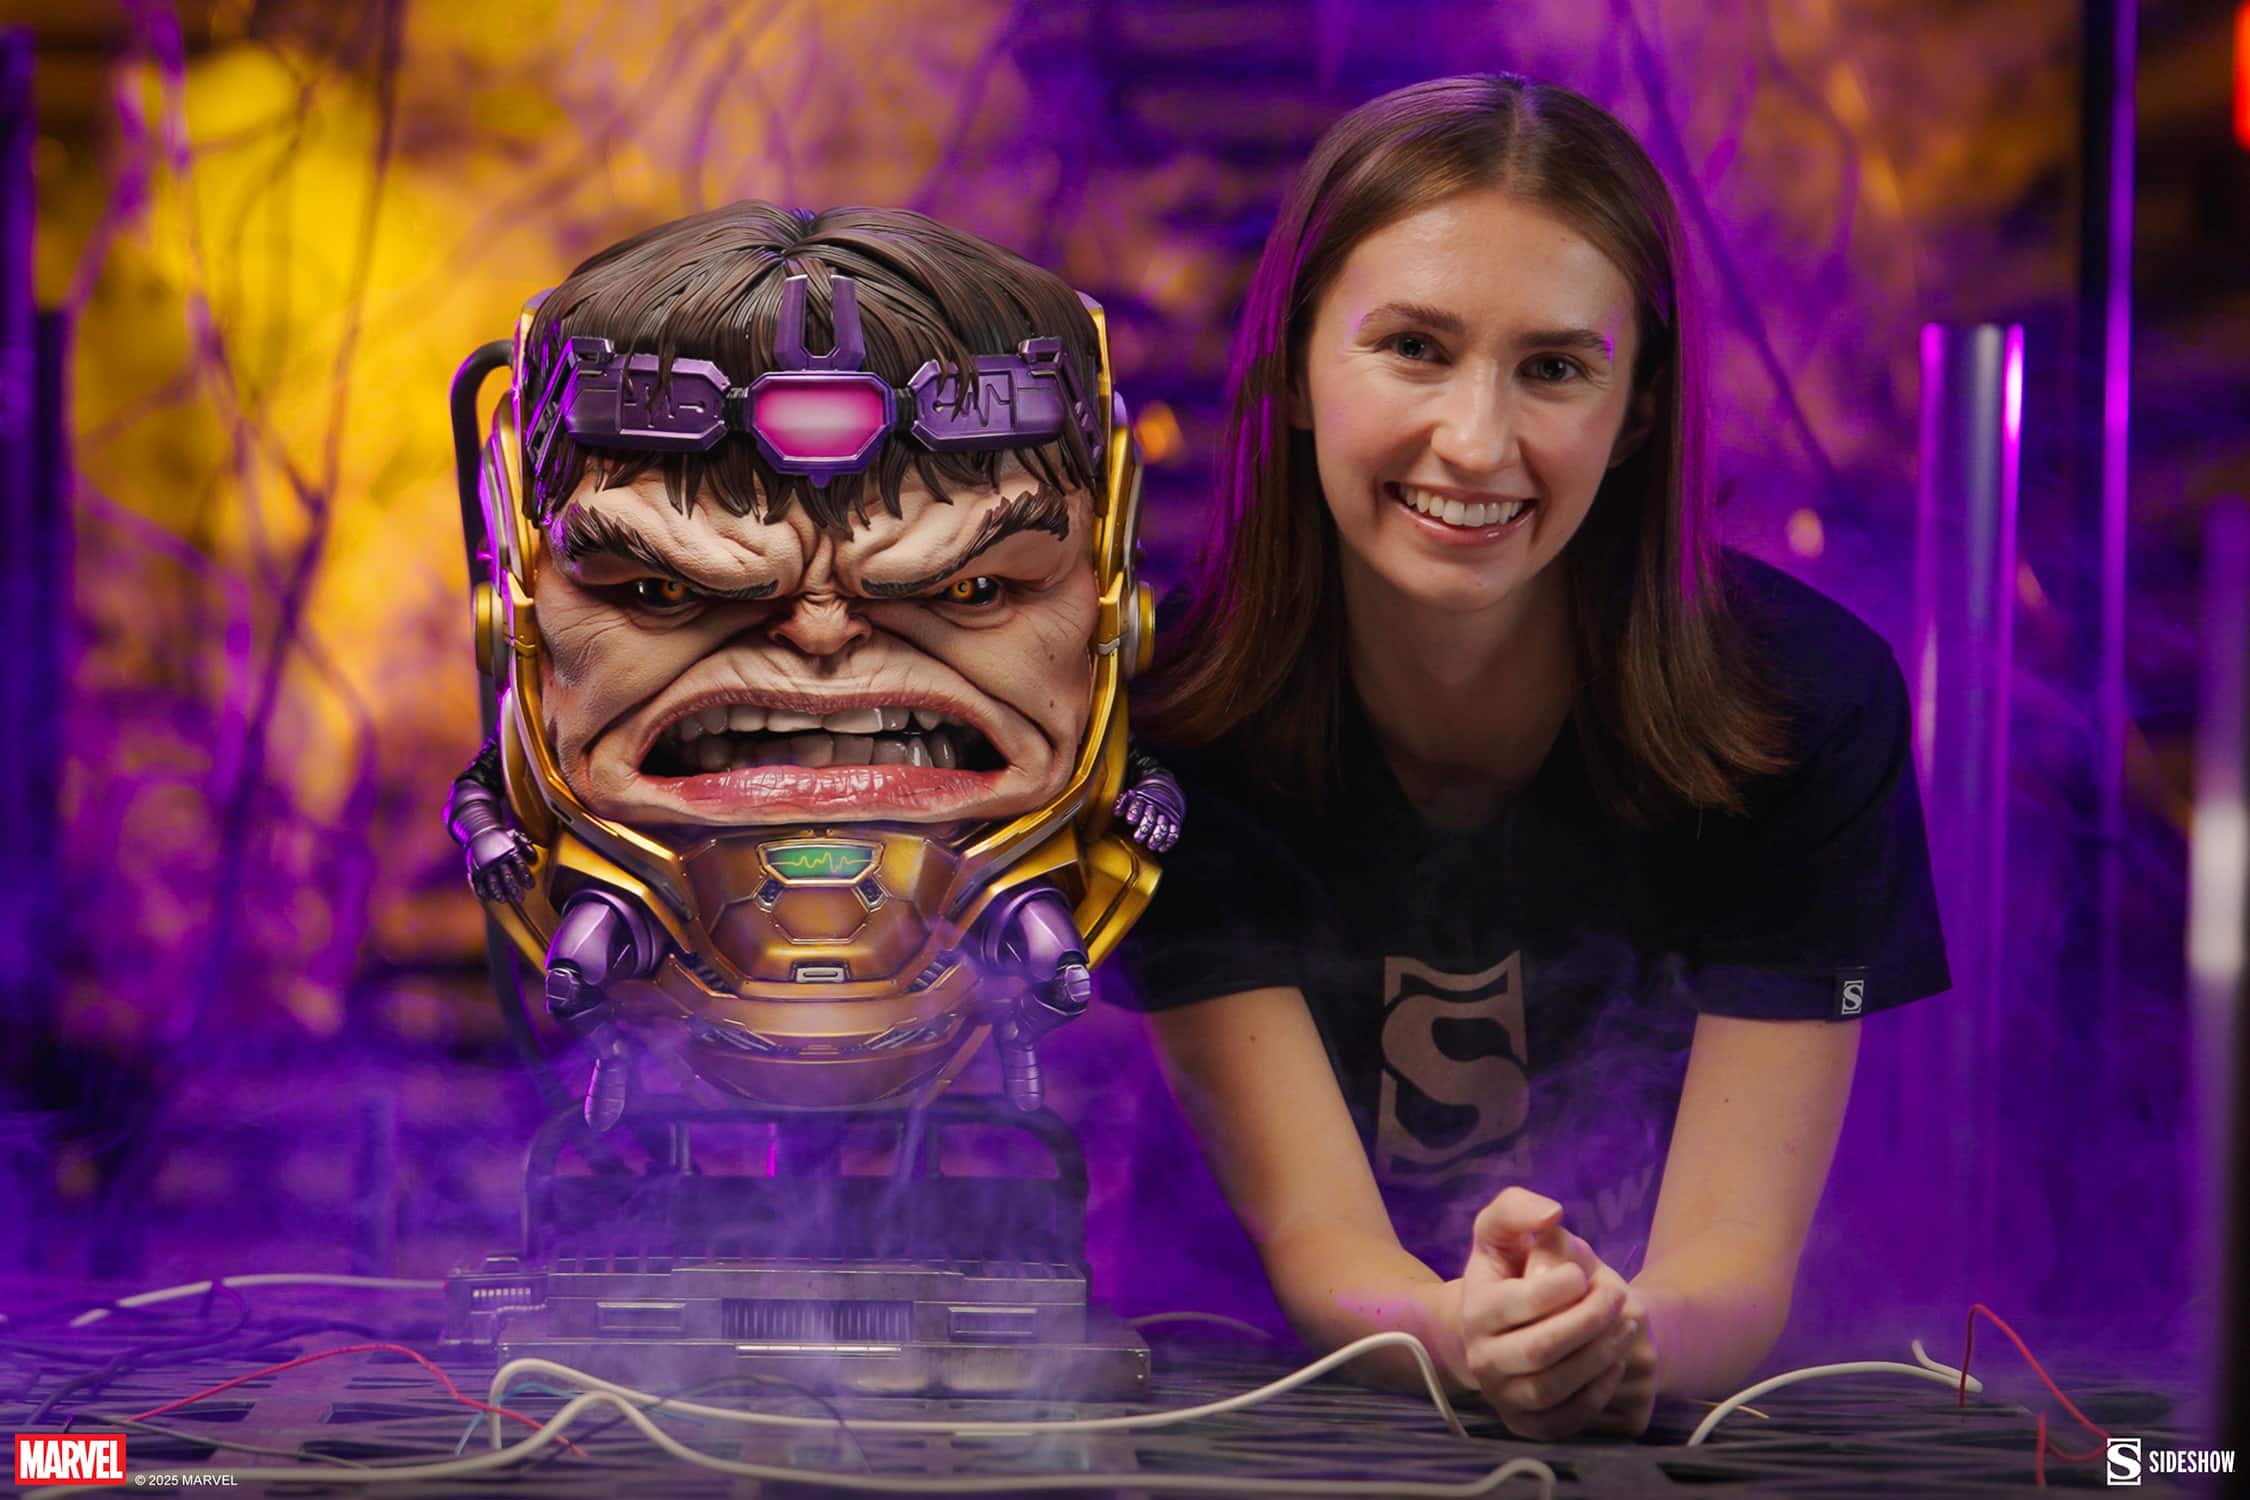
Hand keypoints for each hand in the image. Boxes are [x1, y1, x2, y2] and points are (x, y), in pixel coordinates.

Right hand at [465, 826, 532, 901]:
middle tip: (520, 899)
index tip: (530, 886)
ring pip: (492, 880)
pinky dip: (481, 889)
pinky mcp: (476, 868)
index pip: (520, 865)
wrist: (480, 830)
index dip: (526, 876)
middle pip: (507, 876)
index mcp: (509, 851)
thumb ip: (525, 844)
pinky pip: (478, 880)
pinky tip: (486, 897)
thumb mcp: (515, 835)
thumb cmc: (502, 836)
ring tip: (502, 900)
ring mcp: (486, 864)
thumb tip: (533, 855)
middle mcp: (498, 859)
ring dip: (497, 891)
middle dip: (514, 888)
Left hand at [1113, 785, 1180, 852]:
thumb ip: (1122, 804)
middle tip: (1138, 838)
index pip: (1138, 804)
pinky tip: (1161, 848)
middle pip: (1150, 817)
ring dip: (1156, 837)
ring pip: (1162, 826)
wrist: (1163, 795)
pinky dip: (1168, 841)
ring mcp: (1166, 815)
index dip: (1134, 812)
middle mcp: (1155, 807)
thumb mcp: (1130, 800)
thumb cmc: (1142, 803)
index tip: (1130, 820)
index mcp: (1142, 799)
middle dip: (1144, 829)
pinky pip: (1174, 833)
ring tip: (1150, 845)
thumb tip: (1117, 811)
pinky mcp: (1175, 823)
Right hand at [1456, 1187, 1657, 1440]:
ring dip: (1599, 1356)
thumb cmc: (1511, 1269)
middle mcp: (1480, 1359)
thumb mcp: (1504, 1229)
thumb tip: (1551, 1215)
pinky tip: (1613, 1361)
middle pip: (1540, 1351)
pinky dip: (1595, 1392)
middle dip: (1590, 1322)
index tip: (1582, 1273)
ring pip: (1553, 1388)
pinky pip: (1564, 1419)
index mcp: (1474, 1309)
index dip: (1562, 1287)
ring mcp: (1502, 1396)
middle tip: (1618, 1296)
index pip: (1520, 1303)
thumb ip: (1518, 1207)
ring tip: (1624, 1326)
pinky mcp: (1526, 1424)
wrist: (1503, 1326)